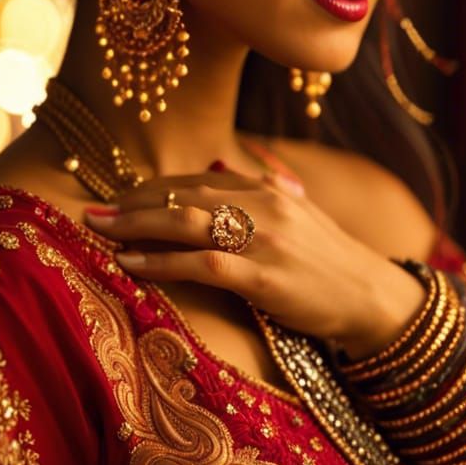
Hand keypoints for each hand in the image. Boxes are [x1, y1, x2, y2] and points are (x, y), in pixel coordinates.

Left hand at [84, 168, 425, 359]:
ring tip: (101, 231)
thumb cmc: (332, 261)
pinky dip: (160, 262)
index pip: (197, 179)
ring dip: (137, 225)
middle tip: (92, 211)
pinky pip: (202, 264)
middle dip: (133, 202)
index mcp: (268, 189)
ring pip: (186, 222)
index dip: (152, 187)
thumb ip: (259, 189)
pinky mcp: (265, 277)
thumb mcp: (299, 214)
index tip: (118, 197)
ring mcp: (264, 240)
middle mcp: (264, 205)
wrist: (373, 297)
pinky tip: (130, 264)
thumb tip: (218, 168)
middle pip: (183, 195)